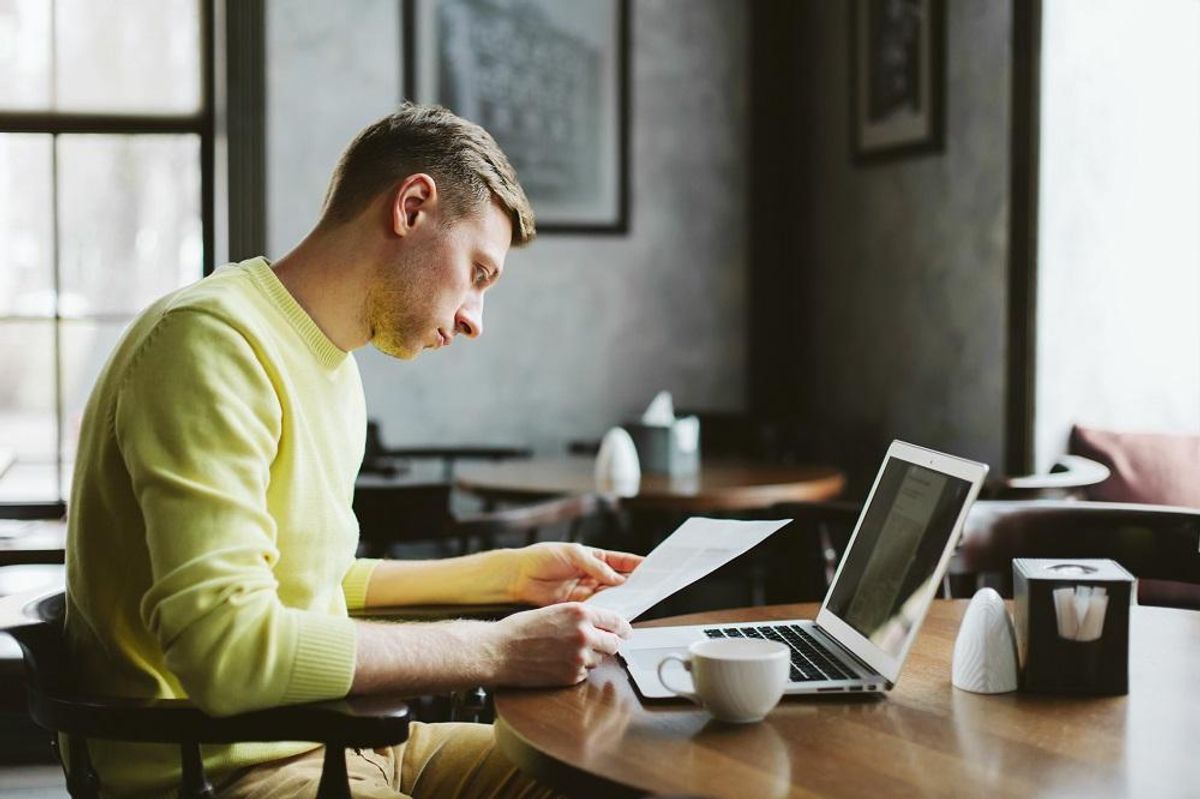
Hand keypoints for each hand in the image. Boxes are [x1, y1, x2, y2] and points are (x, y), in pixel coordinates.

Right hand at [483, 602, 632, 685]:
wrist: (499, 651)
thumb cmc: (521, 629)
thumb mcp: (554, 611)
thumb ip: (578, 617)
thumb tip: (598, 625)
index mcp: (579, 613)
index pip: (616, 621)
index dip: (623, 627)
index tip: (626, 631)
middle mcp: (584, 634)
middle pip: (614, 643)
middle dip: (608, 644)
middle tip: (599, 644)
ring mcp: (579, 657)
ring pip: (599, 660)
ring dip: (590, 658)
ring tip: (565, 653)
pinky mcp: (571, 676)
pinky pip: (585, 674)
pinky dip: (577, 671)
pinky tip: (558, 663)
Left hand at [507, 542, 643, 605]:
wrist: (519, 576)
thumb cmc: (542, 557)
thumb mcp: (573, 554)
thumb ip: (596, 566)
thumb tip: (618, 579)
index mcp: (595, 558)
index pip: (622, 562)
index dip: (638, 565)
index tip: (654, 568)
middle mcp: (594, 575)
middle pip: (621, 581)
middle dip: (636, 585)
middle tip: (651, 589)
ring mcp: (587, 591)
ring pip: (612, 597)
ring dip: (624, 600)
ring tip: (639, 602)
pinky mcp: (578, 606)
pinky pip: (598, 609)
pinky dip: (608, 611)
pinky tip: (617, 613)